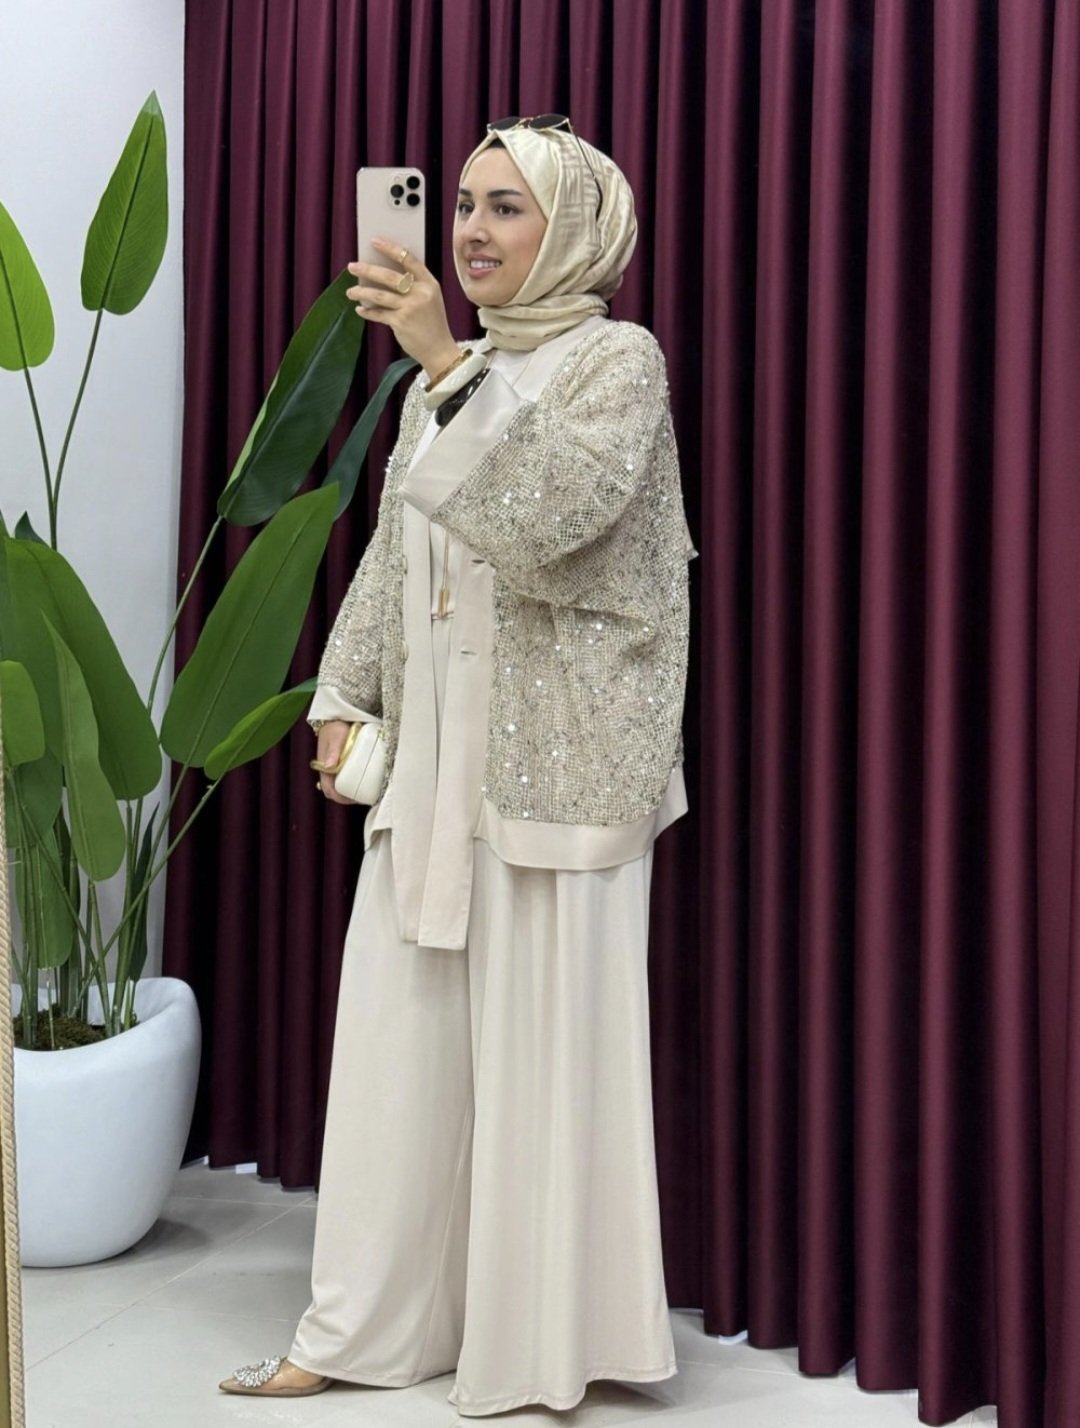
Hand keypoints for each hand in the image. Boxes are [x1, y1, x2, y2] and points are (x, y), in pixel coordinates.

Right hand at [315, 721, 356, 805]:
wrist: (336, 719)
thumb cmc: (335, 728)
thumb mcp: (336, 737)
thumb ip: (333, 750)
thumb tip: (330, 766)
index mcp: (324, 768)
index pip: (329, 790)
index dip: (339, 798)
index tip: (352, 799)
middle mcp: (328, 771)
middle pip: (335, 792)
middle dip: (347, 799)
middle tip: (362, 799)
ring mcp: (334, 770)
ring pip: (340, 788)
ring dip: (350, 793)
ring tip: (365, 794)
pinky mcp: (341, 766)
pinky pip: (346, 780)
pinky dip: (353, 785)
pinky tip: (364, 784)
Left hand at [346, 239, 459, 380]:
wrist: (439, 349)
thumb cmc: (432, 323)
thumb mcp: (430, 299)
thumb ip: (413, 286)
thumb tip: (382, 274)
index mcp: (429, 283)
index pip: (408, 259)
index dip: (390, 248)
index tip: (374, 241)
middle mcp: (420, 293)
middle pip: (389, 276)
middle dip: (367, 269)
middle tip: (352, 266)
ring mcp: (410, 308)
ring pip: (379, 295)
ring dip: (361, 292)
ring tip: (350, 291)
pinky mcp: (400, 323)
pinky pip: (378, 313)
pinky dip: (368, 312)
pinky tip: (360, 310)